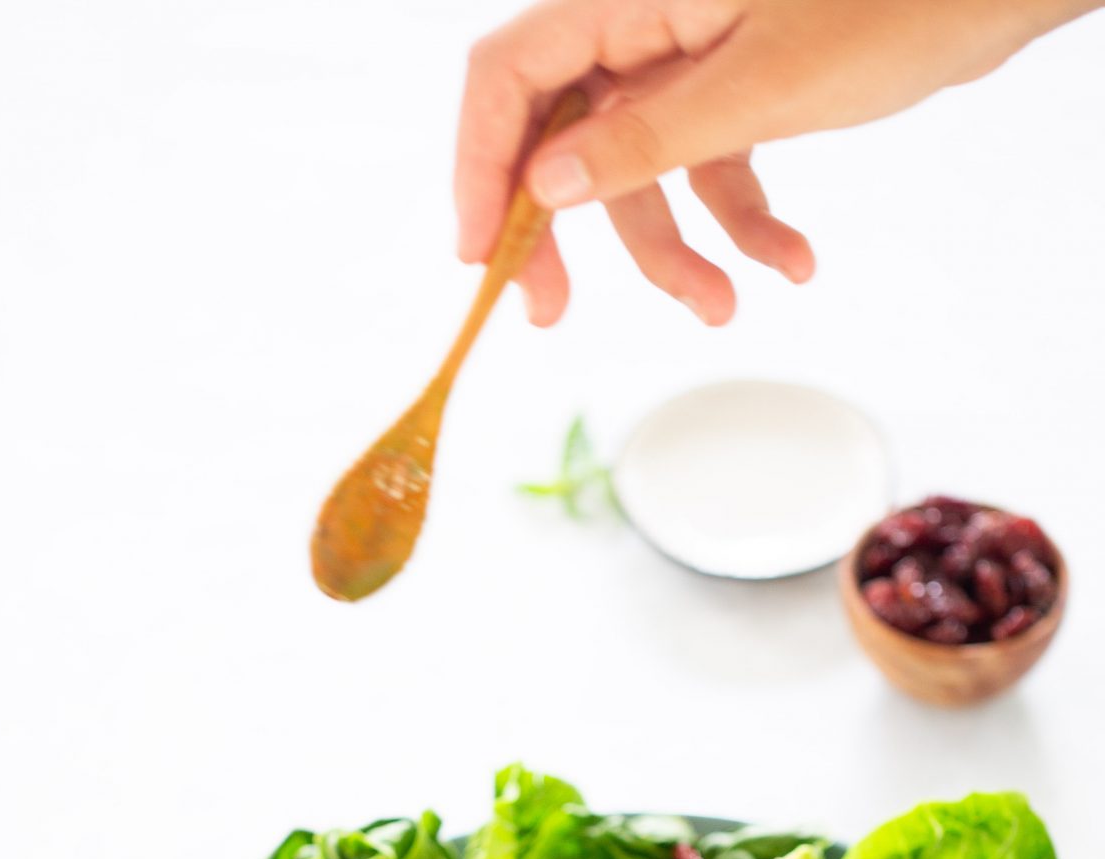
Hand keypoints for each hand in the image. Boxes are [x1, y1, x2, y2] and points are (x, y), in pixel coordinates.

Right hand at [456, 0, 1087, 323]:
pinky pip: (708, 163)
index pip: (509, 76)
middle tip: (550, 314)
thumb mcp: (758, 88)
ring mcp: (692, 48)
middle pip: (560, 132)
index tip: (479, 256)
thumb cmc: (895, 4)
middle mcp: (646, 14)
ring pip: (640, 166)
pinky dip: (742, 219)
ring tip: (724, 306)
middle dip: (565, 232)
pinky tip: (790, 260)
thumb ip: (642, 140)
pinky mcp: (738, 79)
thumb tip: (541, 189)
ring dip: (678, 247)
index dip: (478, 167)